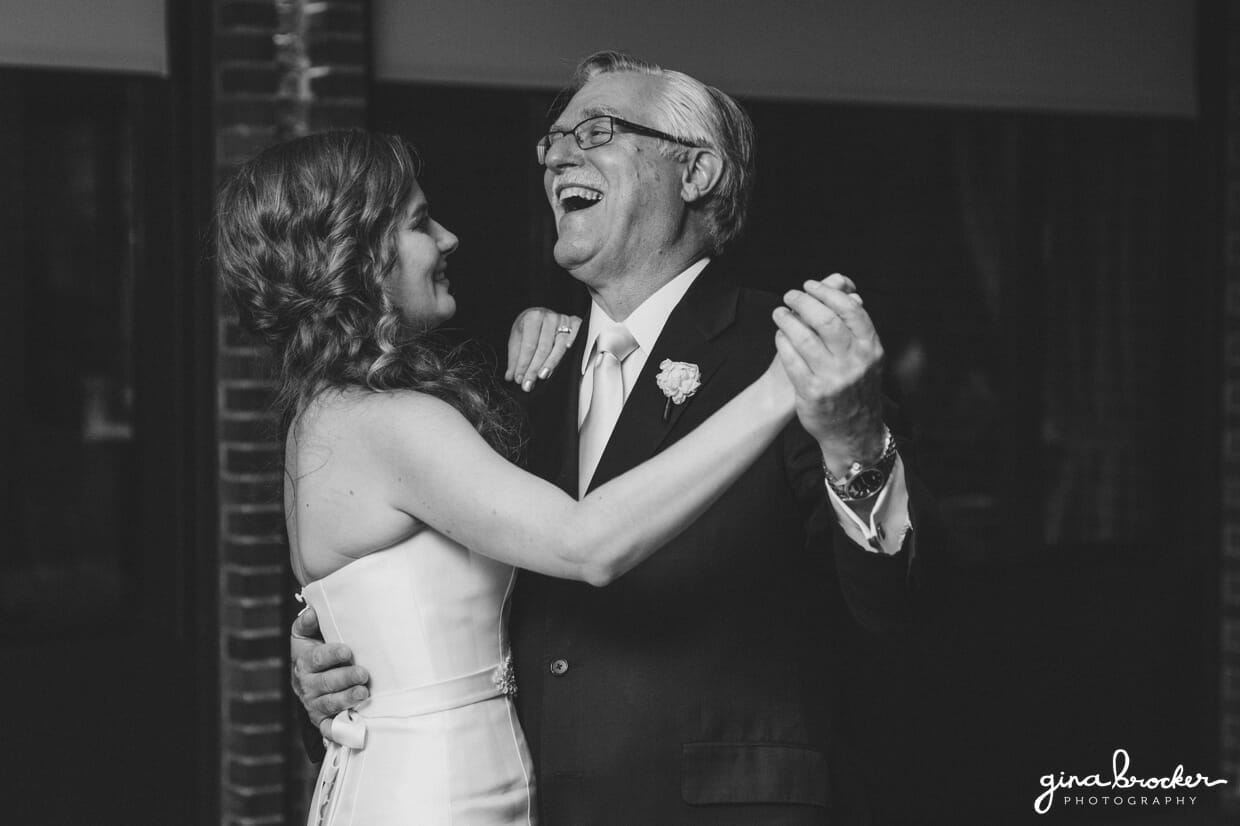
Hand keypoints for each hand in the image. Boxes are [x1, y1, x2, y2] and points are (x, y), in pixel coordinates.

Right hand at [290, 606, 370, 738]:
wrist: (306, 678)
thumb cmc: (313, 650)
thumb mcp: (306, 634)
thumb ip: (308, 623)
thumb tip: (312, 612)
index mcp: (304, 661)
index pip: (317, 658)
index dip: (331, 654)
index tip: (347, 651)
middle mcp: (307, 684)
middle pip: (326, 682)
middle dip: (345, 678)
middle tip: (363, 674)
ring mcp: (314, 703)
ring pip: (330, 703)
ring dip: (347, 699)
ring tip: (364, 693)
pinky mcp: (321, 719)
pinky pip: (328, 727)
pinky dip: (337, 731)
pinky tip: (351, 729)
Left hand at [505, 308, 581, 391]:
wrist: (540, 314)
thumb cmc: (528, 328)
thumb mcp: (517, 340)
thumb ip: (514, 359)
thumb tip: (511, 376)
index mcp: (532, 318)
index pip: (528, 346)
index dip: (523, 364)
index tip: (519, 378)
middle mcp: (548, 317)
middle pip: (543, 347)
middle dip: (534, 368)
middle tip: (529, 383)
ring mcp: (563, 320)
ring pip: (559, 345)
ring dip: (551, 362)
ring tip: (543, 376)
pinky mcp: (575, 323)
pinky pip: (577, 332)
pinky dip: (573, 340)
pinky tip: (568, 350)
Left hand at [772, 273, 884, 474]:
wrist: (853, 432)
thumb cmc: (857, 388)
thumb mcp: (868, 358)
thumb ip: (857, 327)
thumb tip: (845, 290)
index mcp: (870, 348)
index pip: (850, 310)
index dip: (827, 292)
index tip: (811, 285)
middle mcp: (854, 362)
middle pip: (825, 319)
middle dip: (803, 301)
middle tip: (791, 295)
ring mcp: (833, 378)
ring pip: (804, 337)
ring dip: (787, 320)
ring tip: (779, 313)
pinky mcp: (812, 392)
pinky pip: (791, 360)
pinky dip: (782, 343)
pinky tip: (779, 336)